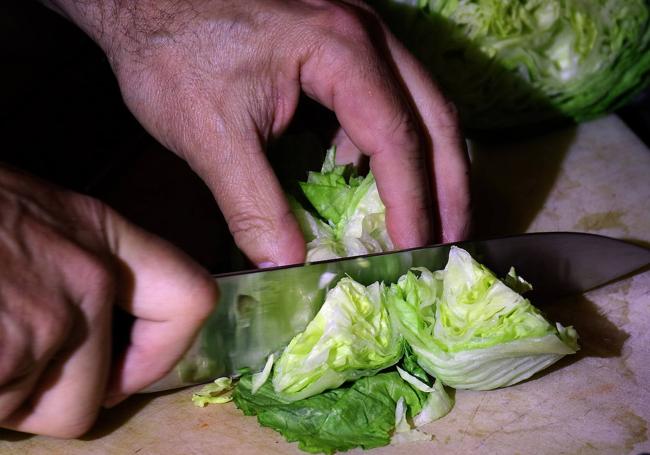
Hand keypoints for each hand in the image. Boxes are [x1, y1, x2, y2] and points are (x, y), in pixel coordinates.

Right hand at [0, 166, 216, 437]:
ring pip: (32, 413)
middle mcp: (89, 277)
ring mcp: (45, 321)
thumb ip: (67, 264)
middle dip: (42, 400)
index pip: (190, 299)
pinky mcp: (4, 360)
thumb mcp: (22, 216)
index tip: (122, 372)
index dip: (163, 351)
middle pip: (95, 393)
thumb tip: (89, 333)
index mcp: (99, 234)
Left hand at [53, 0, 470, 265]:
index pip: (397, 140)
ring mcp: (359, 33)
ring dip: (431, 163)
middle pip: (436, 115)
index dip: (412, 204)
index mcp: (340, 52)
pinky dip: (392, 141)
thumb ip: (254, 207)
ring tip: (428, 218)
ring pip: (423, 103)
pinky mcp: (341, 41)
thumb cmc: (171, 52)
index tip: (418, 253)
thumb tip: (289, 268)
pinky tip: (365, 175)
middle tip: (454, 240)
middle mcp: (366, 35)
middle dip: (450, 185)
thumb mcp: (211, 136)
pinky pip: (390, 95)